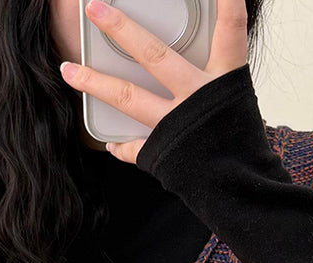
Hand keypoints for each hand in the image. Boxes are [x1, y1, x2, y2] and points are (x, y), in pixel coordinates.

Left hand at [59, 0, 248, 164]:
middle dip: (121, 28)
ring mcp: (175, 125)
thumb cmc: (244, 149)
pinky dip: (121, 145)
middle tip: (94, 8)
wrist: (242, 194)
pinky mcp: (163, 153)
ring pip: (128, 97)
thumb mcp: (240, 104)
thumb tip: (208, 62)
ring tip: (68, 71)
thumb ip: (221, 79)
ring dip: (93, 83)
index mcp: (225, 81)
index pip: (230, 30)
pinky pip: (135, 148)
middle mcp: (196, 97)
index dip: (225, 3)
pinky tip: (110, 142)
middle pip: (153, 55)